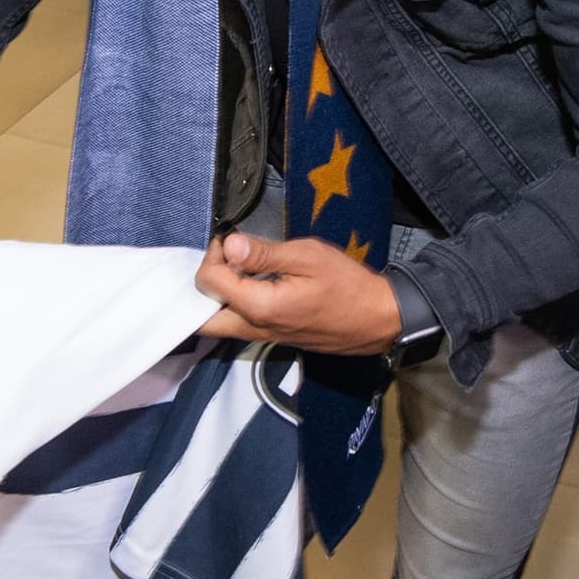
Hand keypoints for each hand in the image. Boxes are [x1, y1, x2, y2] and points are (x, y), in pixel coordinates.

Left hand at [194, 233, 401, 353]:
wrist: (377, 319)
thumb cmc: (347, 284)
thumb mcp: (308, 257)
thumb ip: (264, 254)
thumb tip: (229, 245)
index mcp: (260, 307)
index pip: (209, 282)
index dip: (214, 255)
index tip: (232, 240)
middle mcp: (254, 328)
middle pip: (201, 318)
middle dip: (203, 285)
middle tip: (225, 259)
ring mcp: (262, 336)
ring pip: (218, 324)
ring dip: (216, 297)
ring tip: (237, 268)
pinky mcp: (272, 337)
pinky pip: (238, 325)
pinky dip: (232, 305)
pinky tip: (251, 283)